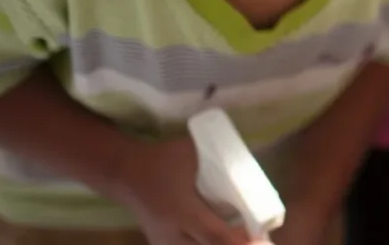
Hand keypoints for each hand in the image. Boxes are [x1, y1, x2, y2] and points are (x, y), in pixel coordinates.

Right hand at [114, 135, 269, 244]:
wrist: (124, 172)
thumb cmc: (160, 160)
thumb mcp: (190, 152)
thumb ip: (217, 156)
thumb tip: (246, 156)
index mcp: (183, 213)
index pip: (215, 235)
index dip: (240, 241)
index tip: (263, 240)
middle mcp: (174, 234)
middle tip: (261, 240)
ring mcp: (165, 242)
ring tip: (242, 238)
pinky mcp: (161, 243)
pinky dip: (205, 244)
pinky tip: (222, 238)